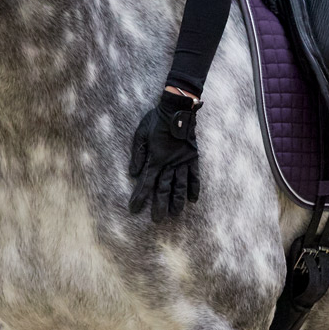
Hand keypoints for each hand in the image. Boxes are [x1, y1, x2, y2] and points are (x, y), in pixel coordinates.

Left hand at [129, 90, 200, 221]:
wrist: (177, 109)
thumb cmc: (156, 120)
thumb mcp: (141, 134)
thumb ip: (138, 154)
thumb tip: (133, 174)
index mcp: (155, 158)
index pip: (146, 183)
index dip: (140, 197)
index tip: (134, 209)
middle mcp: (170, 163)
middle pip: (164, 189)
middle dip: (159, 205)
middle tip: (157, 220)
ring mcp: (183, 162)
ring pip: (180, 186)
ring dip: (177, 201)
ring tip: (175, 214)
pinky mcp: (192, 158)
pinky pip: (195, 176)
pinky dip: (194, 188)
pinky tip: (193, 200)